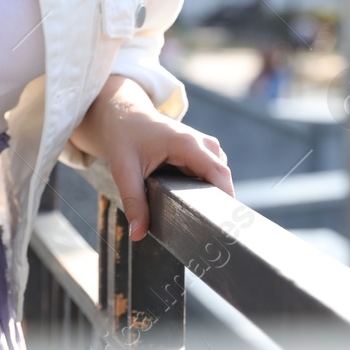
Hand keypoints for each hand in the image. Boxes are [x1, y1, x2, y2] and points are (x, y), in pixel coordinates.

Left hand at [69, 74, 233, 241]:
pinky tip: (192, 204)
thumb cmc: (125, 138)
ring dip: (209, 197)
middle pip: (221, 179)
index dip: (226, 198)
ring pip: (217, 179)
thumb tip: (137, 234)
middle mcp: (203, 144)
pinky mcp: (202, 154)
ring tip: (195, 220)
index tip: (224, 223)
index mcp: (188, 143)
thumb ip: (133, 202)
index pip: (218, 173)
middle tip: (204, 233)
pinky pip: (212, 176)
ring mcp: (205, 148)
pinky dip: (204, 191)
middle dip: (215, 204)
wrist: (126, 116)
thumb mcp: (124, 170)